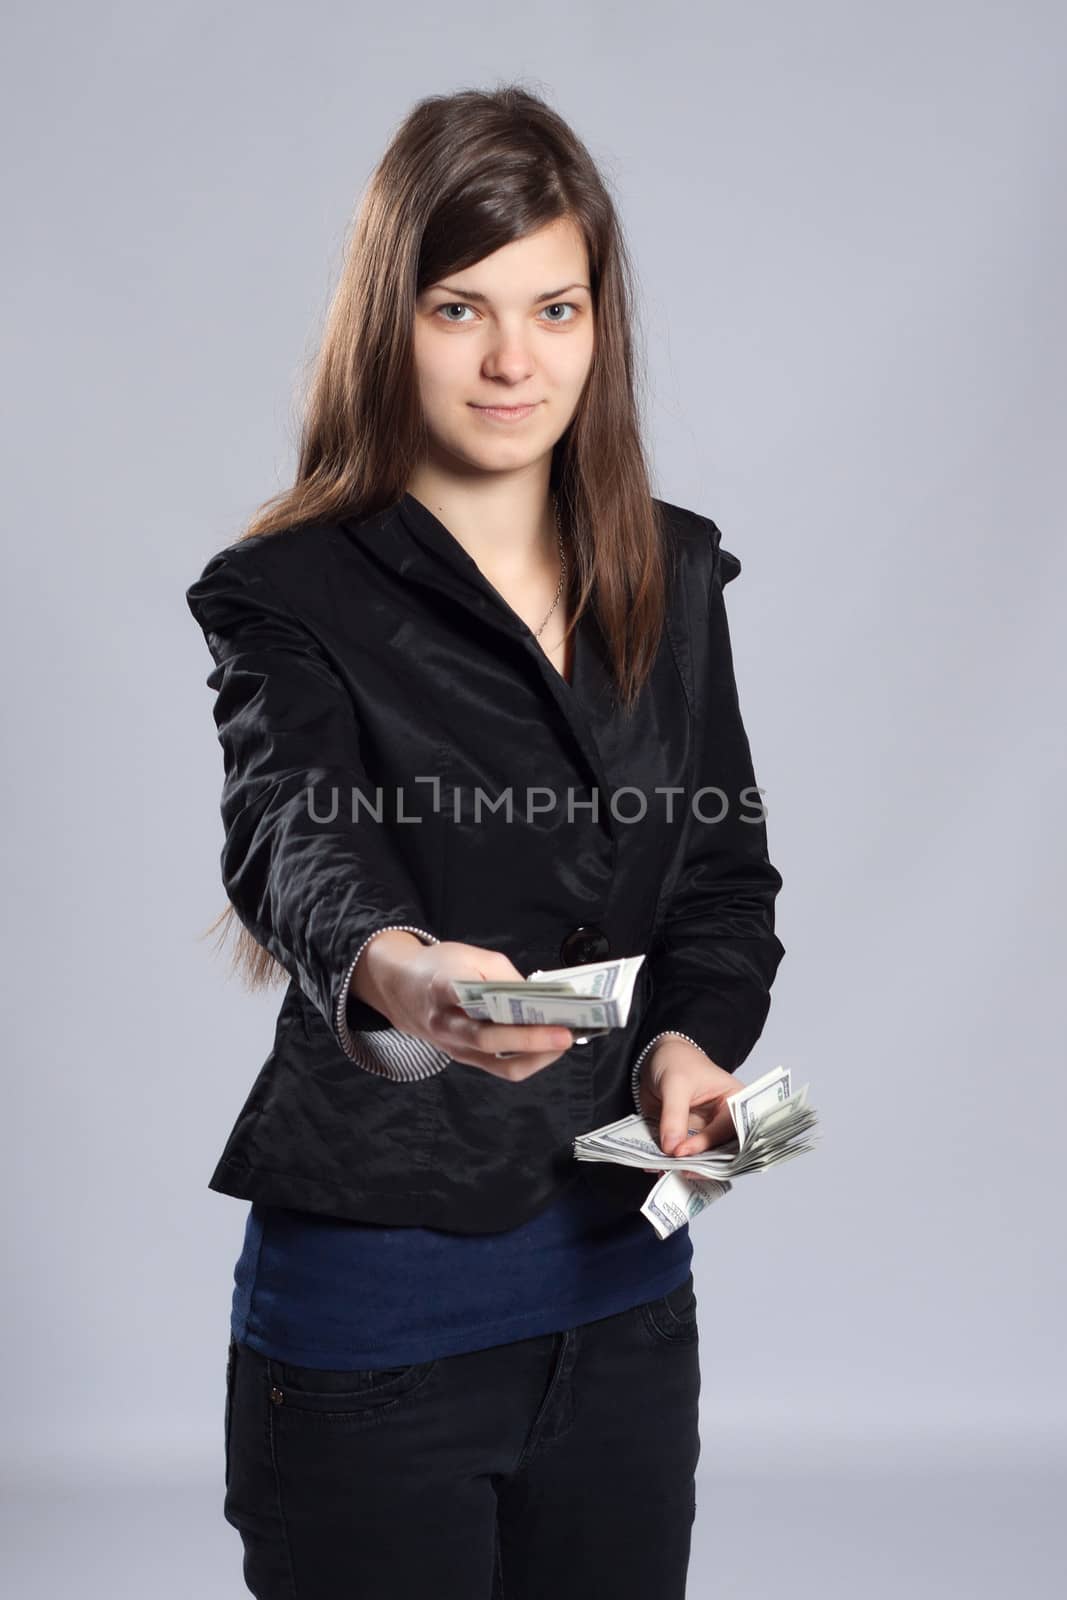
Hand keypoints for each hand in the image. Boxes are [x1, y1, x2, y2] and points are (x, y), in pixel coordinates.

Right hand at [352, 934, 573, 1080]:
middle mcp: (446, 1024)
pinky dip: (527, 1059)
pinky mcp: (464, 1058)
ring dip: (536, 1056)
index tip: (546, 1007)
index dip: (502, 1000)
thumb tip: (538, 999)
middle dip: (532, 1039)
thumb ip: (503, 976)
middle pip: (489, 1040)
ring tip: (564, 1042)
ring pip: (498, 1064)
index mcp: (443, 988)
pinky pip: (499, 1067)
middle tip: (566, 1034)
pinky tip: (547, 1046)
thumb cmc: (441, 967)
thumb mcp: (471, 956)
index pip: (472, 1000)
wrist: (400, 989)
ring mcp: (454, 1047)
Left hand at [636, 1035, 743, 1179]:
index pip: (728, 1129)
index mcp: (736, 1101)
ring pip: (704, 1159)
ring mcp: (707, 1132)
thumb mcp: (675, 1084)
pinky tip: (658, 1166)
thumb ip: (674, 1116)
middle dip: (702, 1165)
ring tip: (666, 1171)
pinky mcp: (689, 1138)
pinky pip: (685, 1156)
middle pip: (723, 1152)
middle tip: (680, 1171)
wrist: (657, 1057)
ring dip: (686, 1167)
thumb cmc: (676, 1061)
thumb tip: (671, 1148)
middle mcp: (726, 1121)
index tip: (681, 1151)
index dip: (706, 1143)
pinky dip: (672, 1163)